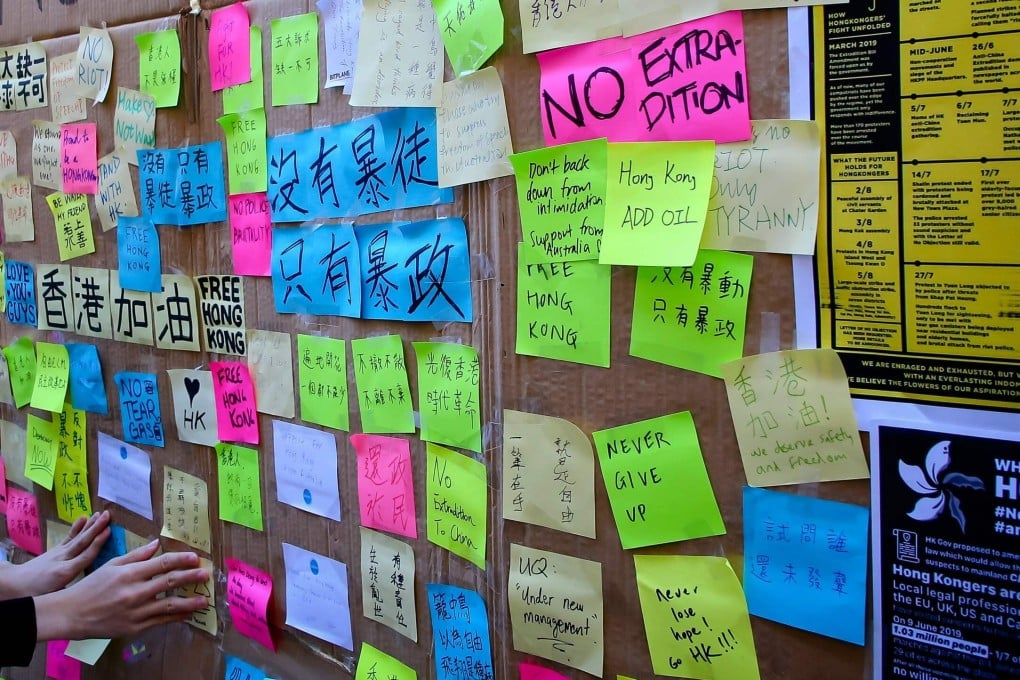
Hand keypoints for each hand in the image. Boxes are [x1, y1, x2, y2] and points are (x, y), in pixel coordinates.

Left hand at [0, 511, 110, 598]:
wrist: (14, 584)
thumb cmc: (36, 593)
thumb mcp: (54, 596)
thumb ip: (73, 591)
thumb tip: (89, 590)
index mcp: (65, 573)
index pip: (86, 556)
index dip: (97, 544)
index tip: (108, 531)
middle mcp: (63, 559)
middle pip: (82, 542)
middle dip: (96, 528)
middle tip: (107, 515)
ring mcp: (58, 553)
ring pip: (77, 538)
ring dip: (90, 525)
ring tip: (100, 514)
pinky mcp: (55, 550)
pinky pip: (68, 537)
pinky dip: (76, 528)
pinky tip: (83, 518)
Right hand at [34, 540, 209, 641]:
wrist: (72, 614)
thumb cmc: (92, 586)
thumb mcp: (111, 565)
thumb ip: (136, 556)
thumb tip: (157, 544)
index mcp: (129, 573)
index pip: (161, 564)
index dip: (180, 560)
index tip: (195, 558)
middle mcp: (134, 592)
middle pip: (169, 582)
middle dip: (190, 578)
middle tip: (206, 575)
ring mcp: (136, 611)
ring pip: (169, 605)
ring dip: (189, 602)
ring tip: (204, 600)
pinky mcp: (134, 627)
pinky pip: (160, 621)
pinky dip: (176, 617)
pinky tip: (187, 614)